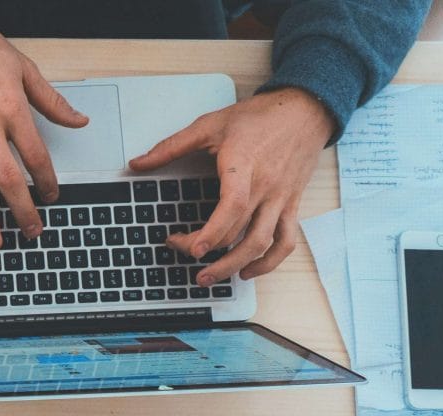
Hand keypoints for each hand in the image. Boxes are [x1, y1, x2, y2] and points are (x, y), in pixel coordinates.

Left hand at [129, 88, 332, 284]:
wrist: (304, 110)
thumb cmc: (259, 117)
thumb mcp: (210, 125)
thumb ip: (171, 146)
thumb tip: (137, 163)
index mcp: (244, 166)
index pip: (233, 206)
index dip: (212, 232)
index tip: (191, 249)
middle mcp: (266, 187)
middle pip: (240, 232)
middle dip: (208, 250)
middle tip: (181, 251)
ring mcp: (281, 199)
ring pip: (263, 243)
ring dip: (235, 266)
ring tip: (209, 278)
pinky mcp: (291, 205)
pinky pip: (286, 241)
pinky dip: (269, 262)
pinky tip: (247, 270)